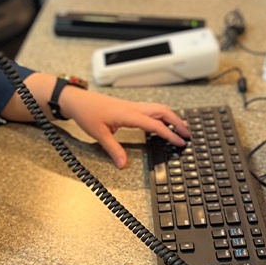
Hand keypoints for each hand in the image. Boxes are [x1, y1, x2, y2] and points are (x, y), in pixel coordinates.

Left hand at [59, 89, 190, 168]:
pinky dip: (162, 115)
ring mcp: (132, 105)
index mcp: (128, 114)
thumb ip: (113, 149)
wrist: (77, 100)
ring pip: (158, 108)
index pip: (155, 125)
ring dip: (172, 116)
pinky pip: (151, 109)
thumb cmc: (87, 113)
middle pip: (163, 112)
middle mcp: (133, 107)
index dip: (170, 134)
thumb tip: (123, 164)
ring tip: (181, 127)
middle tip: (188, 134)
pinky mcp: (129, 106)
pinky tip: (164, 122)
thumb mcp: (99, 134)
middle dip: (178, 122)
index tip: (180, 142)